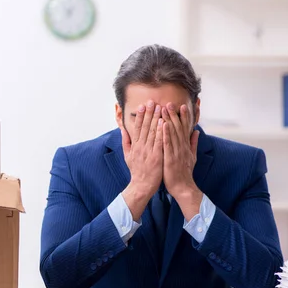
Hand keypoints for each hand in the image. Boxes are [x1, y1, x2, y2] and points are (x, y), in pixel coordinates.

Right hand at [121, 101, 162, 220]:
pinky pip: (159, 142)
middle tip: (152, 101)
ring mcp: (148, 151)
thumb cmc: (136, 171)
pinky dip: (161, 132)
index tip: (143, 105)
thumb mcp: (127, 155)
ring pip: (152, 132)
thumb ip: (126, 141)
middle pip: (145, 127)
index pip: (137, 127)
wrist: (141, 186)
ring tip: (159, 107)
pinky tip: (164, 123)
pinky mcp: (156, 156)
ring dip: (155, 119)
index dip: (140, 116)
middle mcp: (140, 146)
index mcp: (135, 145)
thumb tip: (123, 130)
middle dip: (148, 113)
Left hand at [161, 102, 201, 218]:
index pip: (184, 128)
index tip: (181, 105)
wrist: (183, 187)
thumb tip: (197, 132)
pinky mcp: (171, 158)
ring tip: (165, 109)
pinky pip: (168, 144)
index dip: (183, 116)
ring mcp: (177, 152)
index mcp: (185, 146)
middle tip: (170, 102)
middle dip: (174, 115)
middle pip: (178, 128)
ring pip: (172, 133)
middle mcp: (182, 147)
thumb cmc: (184, 172)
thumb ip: (193, 143)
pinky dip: (166, 134)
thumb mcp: (192, 156)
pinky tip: (163, 125)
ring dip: (169, 120)